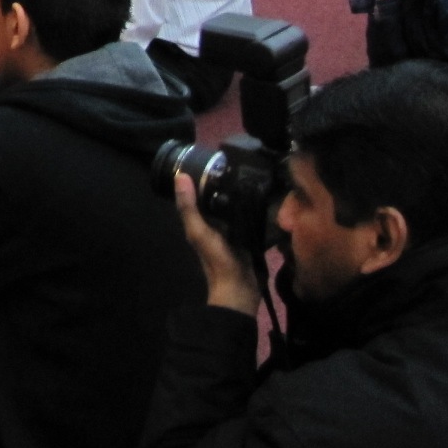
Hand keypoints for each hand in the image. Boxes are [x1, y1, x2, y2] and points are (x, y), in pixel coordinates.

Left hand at [173, 174, 259, 314]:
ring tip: (257, 173)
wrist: (241, 289)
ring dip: (245, 194)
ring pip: (239, 206)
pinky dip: (257, 207)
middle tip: (243, 162)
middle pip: (222, 198)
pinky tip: (267, 194)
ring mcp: (236, 229)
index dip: (205, 176)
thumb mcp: (199, 232)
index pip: (202, 193)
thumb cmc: (217, 260)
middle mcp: (218, 223)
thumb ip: (189, 208)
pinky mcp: (252, 235)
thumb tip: (180, 176)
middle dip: (229, 183)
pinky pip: (253, 217)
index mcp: (202, 221)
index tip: (217, 158)